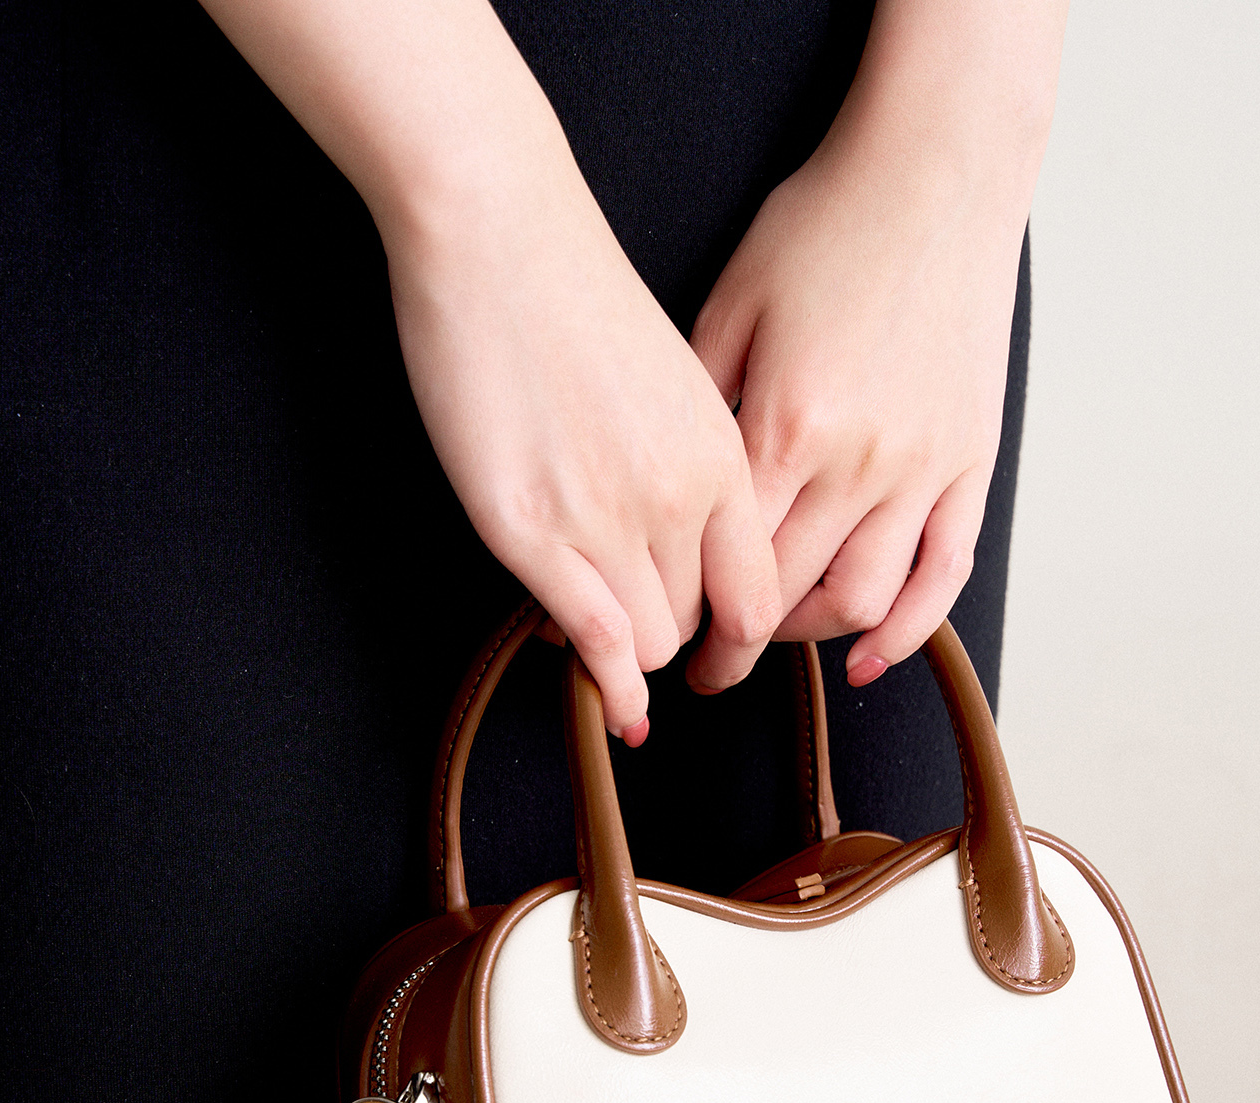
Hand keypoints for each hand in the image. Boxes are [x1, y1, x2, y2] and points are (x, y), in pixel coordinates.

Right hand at [199, 0, 779, 738]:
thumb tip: (686, 536)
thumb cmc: (576, 292)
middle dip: (673, 639)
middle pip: (699, 621)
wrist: (500, 234)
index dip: (742, 641)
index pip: (759, 591)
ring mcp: (607, 518)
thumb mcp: (674, 381)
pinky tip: (614, 710)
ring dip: (630, 656)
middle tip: (643, 644)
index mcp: (725, 457)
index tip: (720, 658)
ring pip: (650, 640)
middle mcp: (681, 498)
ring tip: (597, 646)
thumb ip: (693, 463)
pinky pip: (595, 640)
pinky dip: (609, 687)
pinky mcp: (532, 532)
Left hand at [689, 0, 1062, 686]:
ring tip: (778, 637)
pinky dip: (909, 627)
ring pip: (865, 599)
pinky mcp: (971, 462)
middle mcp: (858, 463)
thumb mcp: (729, 308)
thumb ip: (699, 406)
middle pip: (788, 596)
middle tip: (710, 668)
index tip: (668, 639)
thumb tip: (663, 488)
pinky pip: (945, 571)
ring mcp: (923, 467)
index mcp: (785, 427)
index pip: (728, 563)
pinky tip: (873, 655)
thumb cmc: (824, 229)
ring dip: (814, 636)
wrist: (936, 175)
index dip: (693, 617)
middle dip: (739, 647)